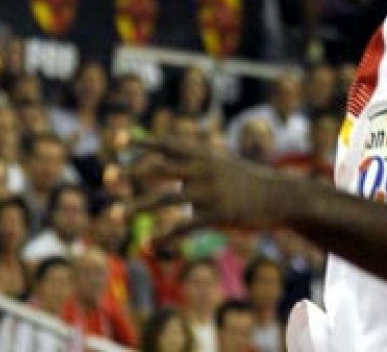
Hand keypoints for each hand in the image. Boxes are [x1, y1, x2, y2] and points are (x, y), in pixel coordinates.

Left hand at [130, 137, 293, 232]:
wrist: (279, 197)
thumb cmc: (247, 181)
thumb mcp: (221, 163)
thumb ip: (194, 162)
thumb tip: (163, 160)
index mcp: (205, 154)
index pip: (168, 143)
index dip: (143, 142)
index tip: (119, 141)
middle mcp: (204, 169)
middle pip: (160, 168)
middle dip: (132, 173)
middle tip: (107, 177)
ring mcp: (211, 192)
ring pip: (166, 198)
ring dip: (138, 206)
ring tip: (116, 215)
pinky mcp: (218, 214)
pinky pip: (185, 226)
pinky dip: (165, 237)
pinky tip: (149, 245)